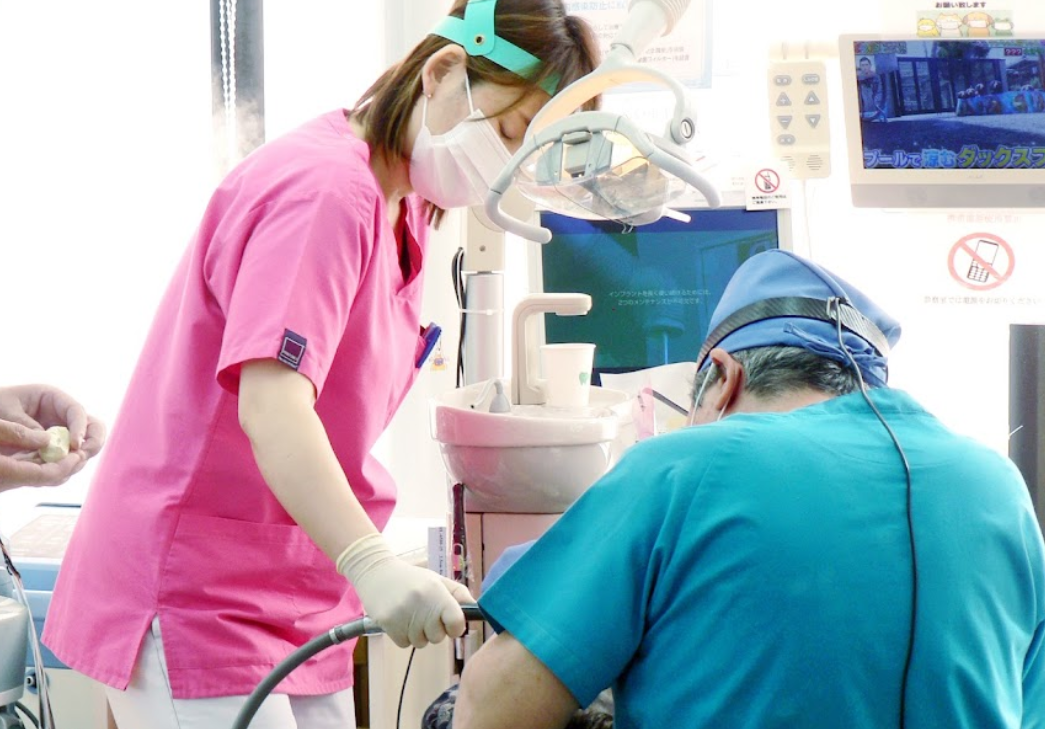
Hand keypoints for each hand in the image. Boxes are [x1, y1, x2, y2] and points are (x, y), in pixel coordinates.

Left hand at [0, 385, 106, 490]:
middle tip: (81, 457)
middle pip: (93, 429)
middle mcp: (63, 417)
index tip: (75, 445)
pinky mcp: (55, 451)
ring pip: (84, 448)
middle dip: (92, 444)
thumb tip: (48, 443)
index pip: (77, 411)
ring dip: (77, 459)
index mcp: (53, 399)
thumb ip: (25, 427)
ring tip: (61, 469)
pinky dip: (63, 469)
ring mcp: (61, 434)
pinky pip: (67, 461)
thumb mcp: (5, 411)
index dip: (80, 428)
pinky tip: (49, 474)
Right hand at [337, 533, 474, 647]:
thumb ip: (459, 594)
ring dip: (417, 633)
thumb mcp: (437, 580)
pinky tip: (399, 618)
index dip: (455, 626)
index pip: (457, 622)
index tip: (450, 622)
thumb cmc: (413, 579)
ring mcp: (403, 615)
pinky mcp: (388, 624)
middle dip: (433, 629)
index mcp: (437, 592)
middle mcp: (421, 604)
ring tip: (410, 613)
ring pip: (421, 642)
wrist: (377, 572)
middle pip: (438, 637)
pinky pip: (404, 644)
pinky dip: (403, 635)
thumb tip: (477, 609)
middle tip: (424, 613)